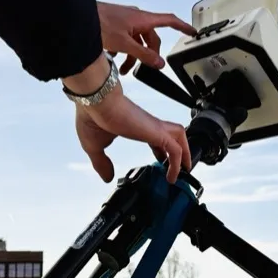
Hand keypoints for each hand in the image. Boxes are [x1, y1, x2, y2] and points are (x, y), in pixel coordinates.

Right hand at [74, 84, 191, 183]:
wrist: (96, 100)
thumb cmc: (92, 116)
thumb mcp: (94, 146)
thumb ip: (101, 162)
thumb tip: (107, 177)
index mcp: (135, 125)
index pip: (155, 137)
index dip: (161, 150)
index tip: (160, 161)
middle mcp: (147, 125)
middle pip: (173, 133)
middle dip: (179, 150)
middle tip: (180, 167)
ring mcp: (154, 127)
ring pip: (180, 137)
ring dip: (185, 154)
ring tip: (184, 170)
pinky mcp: (157, 132)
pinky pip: (175, 150)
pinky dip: (178, 163)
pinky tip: (172, 175)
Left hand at [97, 1, 195, 74]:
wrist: (76, 15)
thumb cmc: (97, 22)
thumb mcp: (124, 43)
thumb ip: (143, 55)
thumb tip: (159, 62)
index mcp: (142, 19)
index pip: (169, 21)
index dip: (182, 27)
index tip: (192, 32)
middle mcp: (135, 18)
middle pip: (150, 38)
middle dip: (148, 54)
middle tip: (144, 68)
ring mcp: (125, 21)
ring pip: (136, 40)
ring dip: (133, 56)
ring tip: (124, 69)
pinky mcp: (115, 24)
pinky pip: (125, 38)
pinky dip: (123, 50)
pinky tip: (114, 59)